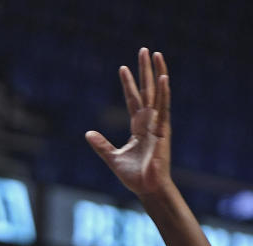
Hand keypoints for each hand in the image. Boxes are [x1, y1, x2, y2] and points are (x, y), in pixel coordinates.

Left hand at [86, 48, 171, 199]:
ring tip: (156, 54)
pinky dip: (164, 92)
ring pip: (157, 93)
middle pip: (147, 90)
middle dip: (145, 70)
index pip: (133, 100)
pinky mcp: (163, 130)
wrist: (147, 189)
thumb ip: (101, 145)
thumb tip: (88, 133)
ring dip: (157, 73)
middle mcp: (149, 122)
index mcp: (138, 127)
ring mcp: (157, 124)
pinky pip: (164, 107)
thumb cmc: (134, 177)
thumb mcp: (112, 158)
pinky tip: (164, 77)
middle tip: (144, 50)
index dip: (128, 84)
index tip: (123, 68)